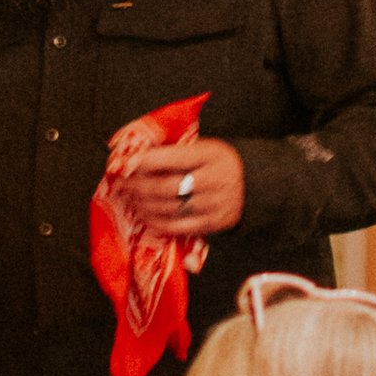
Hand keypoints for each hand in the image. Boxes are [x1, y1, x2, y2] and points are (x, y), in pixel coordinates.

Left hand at [116, 139, 244, 238]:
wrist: (253, 184)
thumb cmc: (217, 162)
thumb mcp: (204, 148)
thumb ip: (175, 152)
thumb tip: (134, 157)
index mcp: (212, 154)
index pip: (173, 158)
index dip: (145, 161)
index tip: (124, 163)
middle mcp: (216, 180)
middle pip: (168, 186)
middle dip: (139, 186)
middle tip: (123, 183)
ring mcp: (216, 205)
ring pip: (169, 208)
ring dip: (143, 204)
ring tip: (131, 197)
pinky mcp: (214, 224)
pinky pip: (177, 227)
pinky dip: (156, 221)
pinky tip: (145, 214)